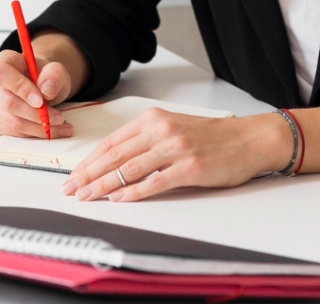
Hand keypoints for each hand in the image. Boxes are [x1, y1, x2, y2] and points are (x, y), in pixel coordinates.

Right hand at [0, 50, 74, 137]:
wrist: (38, 87)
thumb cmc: (43, 76)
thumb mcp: (55, 70)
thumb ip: (54, 74)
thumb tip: (47, 89)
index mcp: (1, 61)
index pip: (1, 74)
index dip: (21, 88)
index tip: (41, 101)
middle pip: (8, 104)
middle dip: (37, 115)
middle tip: (59, 118)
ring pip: (12, 123)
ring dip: (38, 127)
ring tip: (60, 126)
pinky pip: (12, 133)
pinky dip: (33, 133)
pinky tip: (48, 129)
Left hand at [60, 109, 293, 201]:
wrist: (249, 139)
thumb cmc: (213, 137)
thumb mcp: (174, 128)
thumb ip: (146, 140)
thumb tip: (115, 162)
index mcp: (154, 119)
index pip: (112, 142)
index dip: (89, 160)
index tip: (75, 174)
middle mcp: (161, 131)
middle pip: (115, 156)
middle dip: (88, 175)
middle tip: (71, 189)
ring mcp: (175, 149)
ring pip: (128, 169)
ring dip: (103, 186)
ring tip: (87, 197)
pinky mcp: (189, 169)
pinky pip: (153, 182)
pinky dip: (133, 192)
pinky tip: (118, 199)